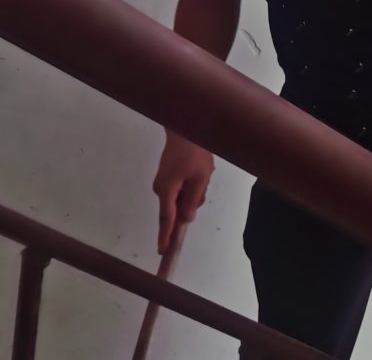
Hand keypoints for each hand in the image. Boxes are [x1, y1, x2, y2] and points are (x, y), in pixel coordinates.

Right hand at [152, 133, 213, 253]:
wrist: (185, 127)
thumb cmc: (194, 152)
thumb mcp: (200, 178)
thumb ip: (193, 201)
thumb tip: (186, 220)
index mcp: (167, 190)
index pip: (167, 219)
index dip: (166, 237)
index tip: (163, 252)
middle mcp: (161, 188)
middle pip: (176, 208)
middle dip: (191, 201)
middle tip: (202, 181)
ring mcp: (163, 182)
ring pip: (181, 198)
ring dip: (193, 191)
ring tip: (201, 172)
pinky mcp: (168, 176)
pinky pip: (180, 189)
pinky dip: (191, 185)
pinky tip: (197, 170)